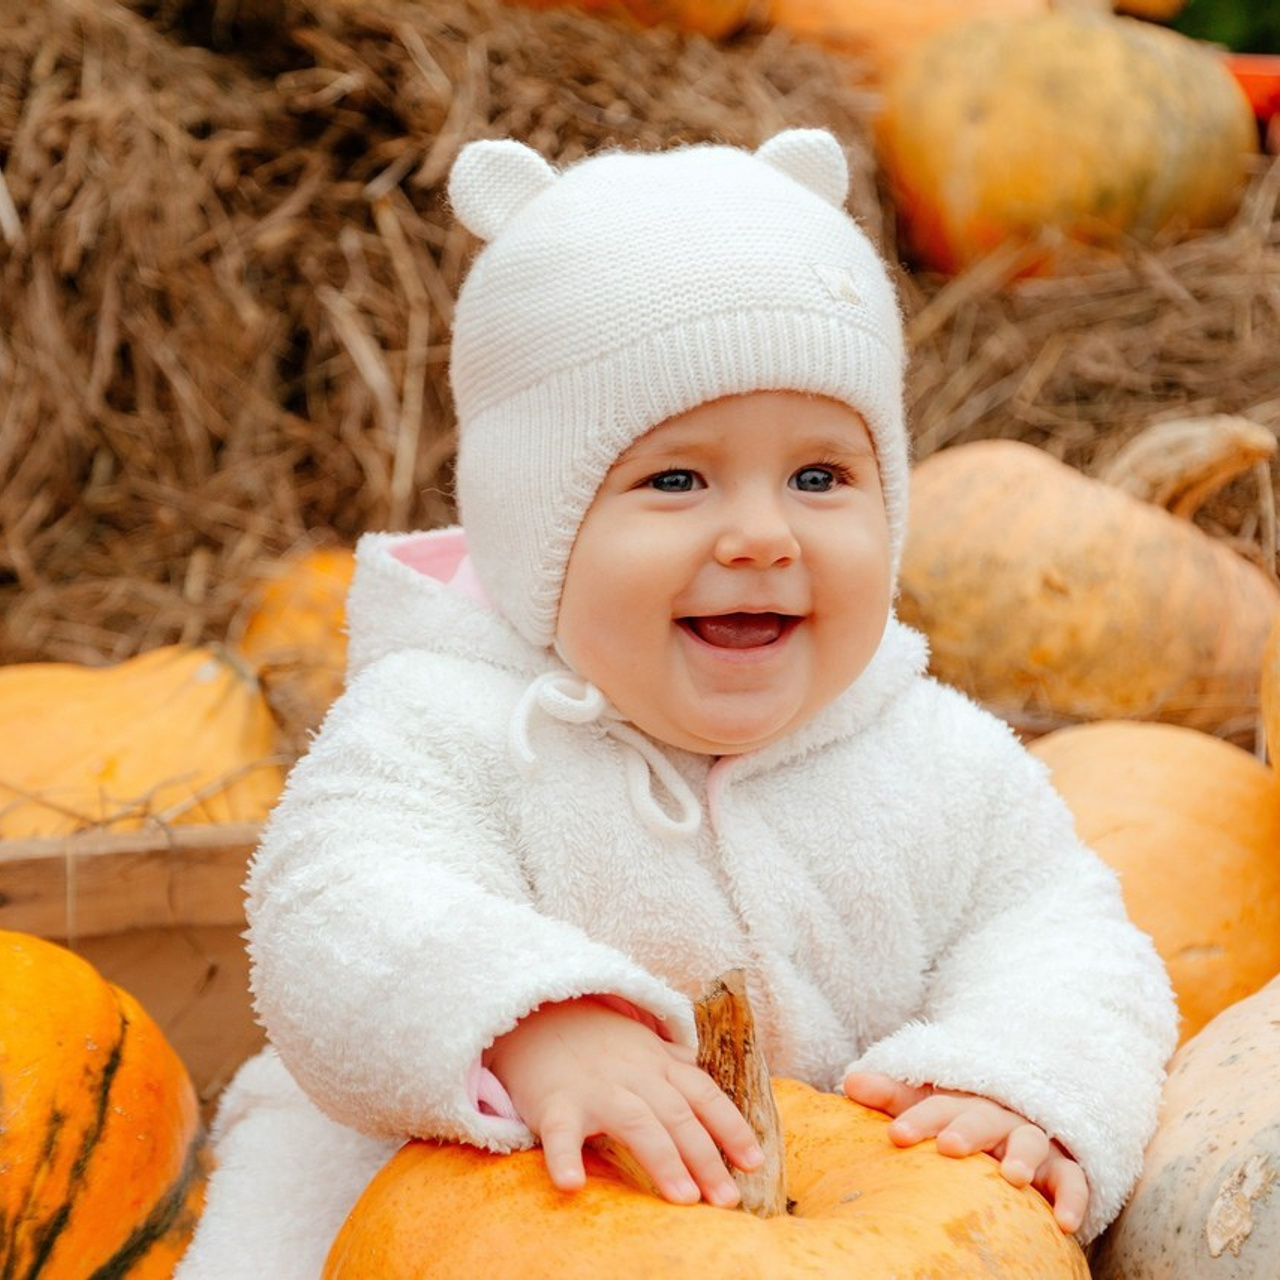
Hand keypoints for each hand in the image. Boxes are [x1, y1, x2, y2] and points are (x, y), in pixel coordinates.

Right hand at [486, 997, 763, 1207]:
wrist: (538, 1015)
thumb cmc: (598, 1041)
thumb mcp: (644, 1045)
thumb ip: (677, 1066)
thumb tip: (713, 1090)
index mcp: (658, 1063)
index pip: (704, 1094)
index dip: (731, 1127)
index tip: (754, 1162)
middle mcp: (634, 1073)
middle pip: (678, 1114)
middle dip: (706, 1157)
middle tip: (727, 1199)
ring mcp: (595, 1087)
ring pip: (636, 1121)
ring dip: (663, 1159)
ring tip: (683, 1198)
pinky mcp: (555, 1101)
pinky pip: (561, 1130)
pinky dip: (566, 1156)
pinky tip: (572, 1184)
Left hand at [842, 1071, 1088, 1233]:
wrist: (1020, 1116)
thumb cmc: (961, 1121)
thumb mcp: (927, 1107)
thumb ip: (891, 1097)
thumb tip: (848, 1082)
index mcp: (960, 1105)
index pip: (935, 1107)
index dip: (916, 1119)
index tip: (895, 1136)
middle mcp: (997, 1119)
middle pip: (982, 1118)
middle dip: (966, 1130)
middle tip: (949, 1147)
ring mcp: (1032, 1141)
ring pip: (1031, 1142)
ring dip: (1022, 1157)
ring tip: (1012, 1176)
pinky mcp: (1063, 1168)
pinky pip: (1073, 1180)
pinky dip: (1072, 1198)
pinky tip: (1065, 1222)